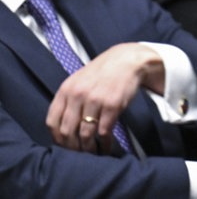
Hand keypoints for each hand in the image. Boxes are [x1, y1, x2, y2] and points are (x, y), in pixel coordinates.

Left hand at [46, 43, 164, 152]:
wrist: (128, 59)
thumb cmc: (103, 72)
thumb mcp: (79, 80)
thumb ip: (68, 101)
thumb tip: (61, 130)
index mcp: (66, 89)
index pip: (52, 122)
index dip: (57, 138)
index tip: (64, 145)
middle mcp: (78, 95)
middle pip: (67, 132)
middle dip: (72, 148)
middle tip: (79, 154)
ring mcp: (95, 100)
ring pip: (85, 134)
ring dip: (88, 149)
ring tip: (92, 152)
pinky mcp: (112, 105)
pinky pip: (104, 131)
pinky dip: (104, 143)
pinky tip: (106, 146)